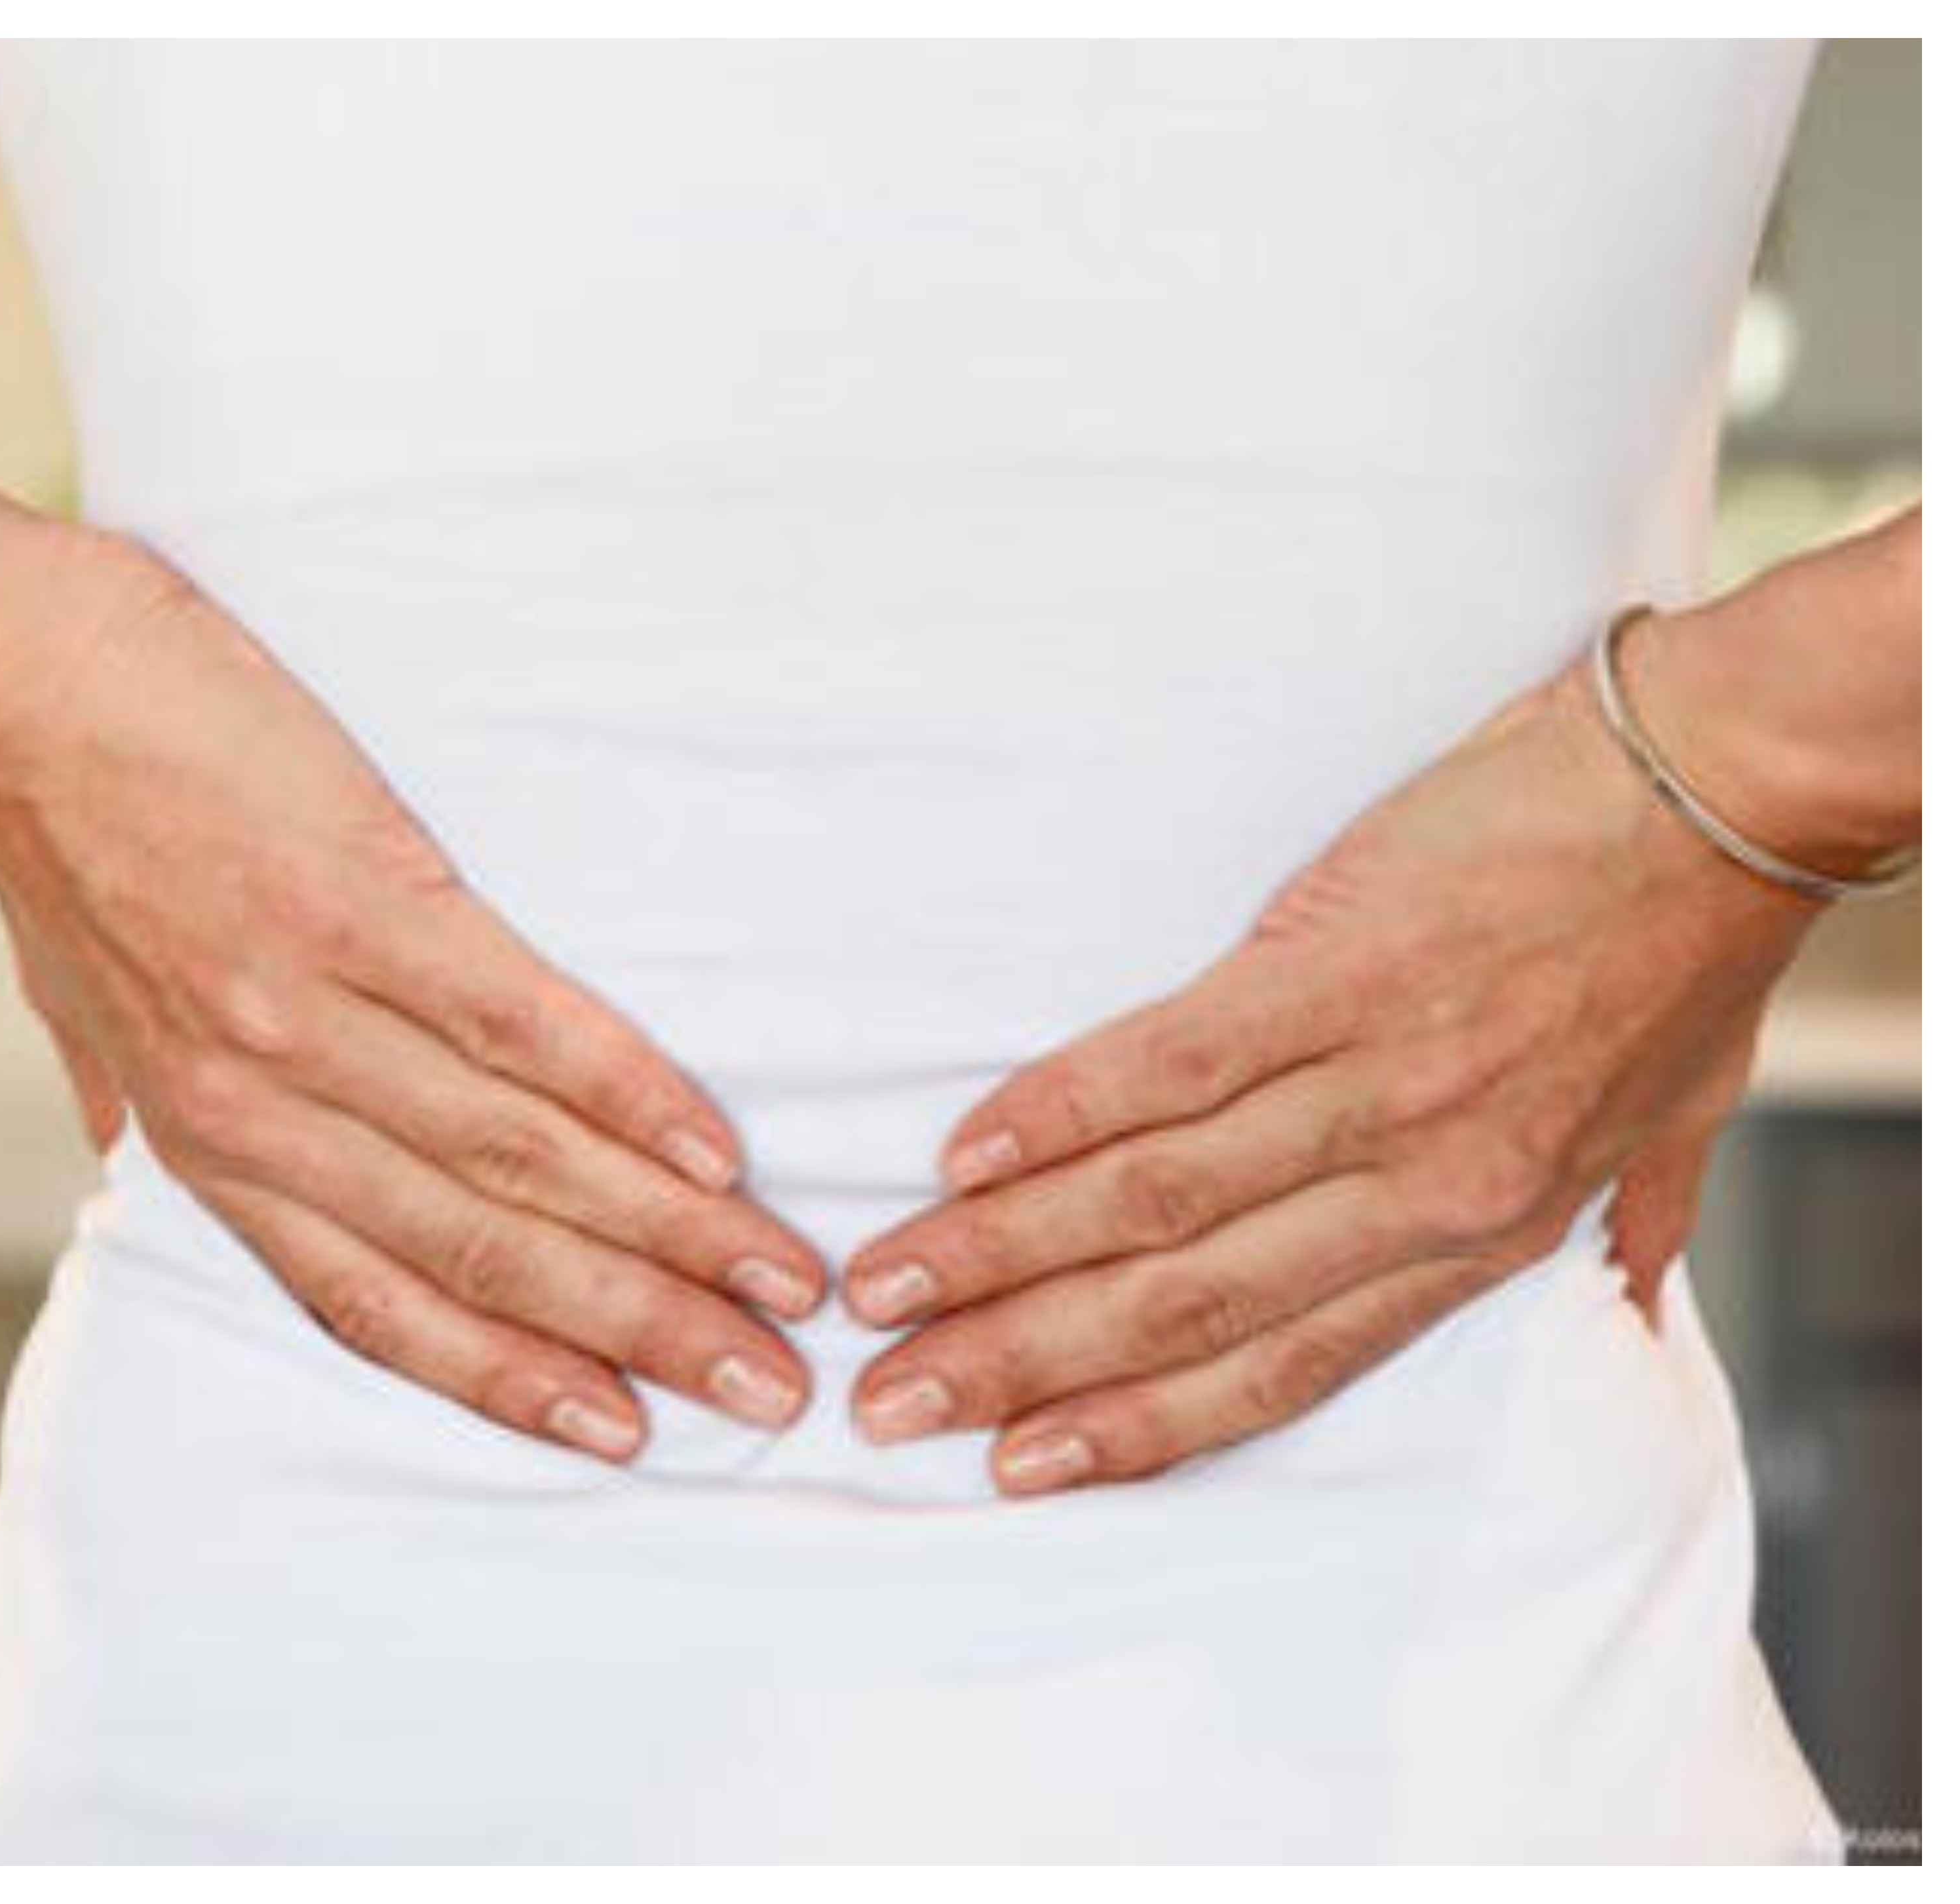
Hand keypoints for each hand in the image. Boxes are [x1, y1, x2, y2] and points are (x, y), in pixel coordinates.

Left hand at [0, 501, 821, 1460]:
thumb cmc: (54, 834)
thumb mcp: (84, 1008)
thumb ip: (141, 1101)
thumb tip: (157, 1155)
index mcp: (211, 1143)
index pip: (381, 1305)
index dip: (513, 1380)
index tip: (626, 1432)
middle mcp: (267, 1109)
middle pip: (484, 1255)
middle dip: (640, 1333)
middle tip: (767, 1386)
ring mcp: (316, 1010)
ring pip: (519, 1159)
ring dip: (666, 1234)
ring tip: (778, 1282)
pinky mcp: (364, 900)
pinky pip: (518, 1025)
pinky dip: (625, 1095)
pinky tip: (713, 1147)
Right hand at [841, 639, 1817, 1494]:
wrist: (1730, 784)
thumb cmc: (1690, 948)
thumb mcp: (1681, 1119)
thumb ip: (1635, 1222)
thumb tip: (1630, 1299)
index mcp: (1484, 1233)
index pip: (1280, 1370)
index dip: (1136, 1427)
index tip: (1020, 1462)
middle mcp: (1421, 1186)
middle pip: (1185, 1304)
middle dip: (1024, 1364)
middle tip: (893, 1402)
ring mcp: (1377, 1078)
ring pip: (1157, 1199)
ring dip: (1002, 1253)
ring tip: (889, 1288)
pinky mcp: (1337, 965)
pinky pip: (1169, 1064)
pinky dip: (1058, 1114)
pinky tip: (965, 1154)